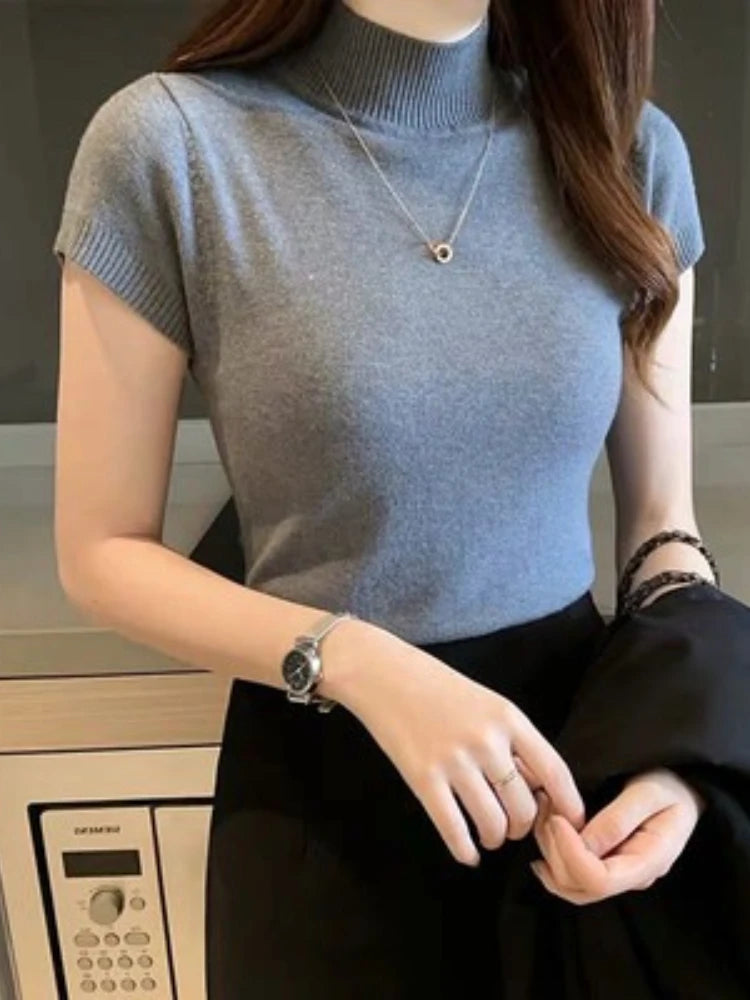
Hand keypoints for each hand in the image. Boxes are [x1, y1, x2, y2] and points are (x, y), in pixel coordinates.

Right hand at [321, 620, 586, 866]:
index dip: (568, 805)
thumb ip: (512, 739)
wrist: (383, 673)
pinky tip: (468, 852)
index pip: (554, 771)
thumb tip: (537, 787)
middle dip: (523, 827)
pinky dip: (465, 850)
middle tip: (513, 827)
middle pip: (524, 807)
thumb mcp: (487, 702)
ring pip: (494, 824)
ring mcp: (454, 761)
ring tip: (489, 836)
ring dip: (495, 838)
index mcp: (509, 718)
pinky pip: (454, 830)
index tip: (571, 823)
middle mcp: (487, 741)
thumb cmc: (436, 686)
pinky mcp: (423, 779)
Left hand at [529, 766, 706, 904]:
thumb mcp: (648, 793)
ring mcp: (618, 874)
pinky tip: (548, 827)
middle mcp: (632, 876)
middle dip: (555, 851)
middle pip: (580, 887)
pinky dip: (552, 852)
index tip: (557, 819)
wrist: (681, 787)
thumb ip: (618, 820)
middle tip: (547, 808)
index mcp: (649, 862)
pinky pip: (570, 874)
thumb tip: (584, 845)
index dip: (570, 854)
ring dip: (549, 851)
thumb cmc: (669, 785)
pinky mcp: (604, 865)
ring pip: (569, 884)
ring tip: (546, 811)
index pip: (599, 880)